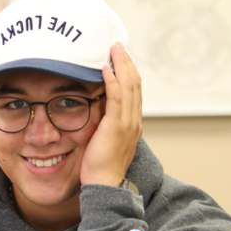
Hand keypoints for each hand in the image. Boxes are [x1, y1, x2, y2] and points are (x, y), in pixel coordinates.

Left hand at [80, 43, 142, 186]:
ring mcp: (128, 123)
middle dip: (127, 62)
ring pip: (130, 86)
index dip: (129, 72)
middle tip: (117, 46)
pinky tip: (106, 68)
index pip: (135, 92)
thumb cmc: (101, 168)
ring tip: (113, 50)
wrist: (105, 185)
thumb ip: (105, 127)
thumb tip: (95, 113)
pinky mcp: (117, 126)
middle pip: (135, 84)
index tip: (121, 58)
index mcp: (133, 124)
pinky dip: (113, 80)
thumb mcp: (105, 142)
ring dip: (121, 65)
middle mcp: (135, 121)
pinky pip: (117, 97)